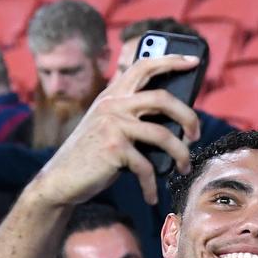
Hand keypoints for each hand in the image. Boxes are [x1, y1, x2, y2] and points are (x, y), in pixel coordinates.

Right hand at [31, 53, 201, 206]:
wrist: (61, 179)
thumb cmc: (95, 156)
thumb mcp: (113, 128)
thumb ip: (137, 118)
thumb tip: (181, 122)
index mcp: (113, 95)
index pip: (144, 66)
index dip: (171, 60)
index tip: (194, 61)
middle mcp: (112, 104)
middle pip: (163, 98)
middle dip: (188, 116)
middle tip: (196, 134)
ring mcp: (112, 124)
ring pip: (163, 135)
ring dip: (181, 155)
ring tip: (184, 168)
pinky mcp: (113, 148)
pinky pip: (147, 167)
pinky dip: (152, 185)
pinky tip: (152, 197)